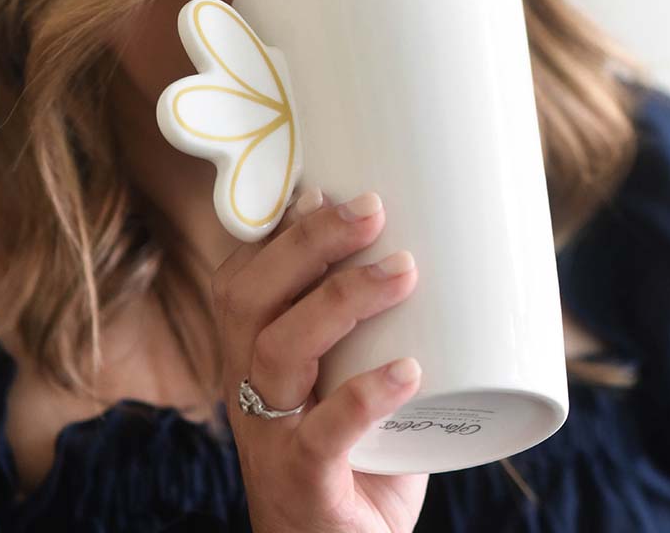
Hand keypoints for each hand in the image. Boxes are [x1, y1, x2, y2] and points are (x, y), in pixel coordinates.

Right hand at [213, 187, 426, 532]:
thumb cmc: (352, 457)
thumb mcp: (348, 378)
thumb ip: (370, 326)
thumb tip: (428, 249)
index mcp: (253, 353)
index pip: (242, 274)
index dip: (277, 227)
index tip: (329, 185)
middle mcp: (248, 385)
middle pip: (249, 296)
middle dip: (308, 243)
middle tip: (373, 208)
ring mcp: (269, 435)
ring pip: (278, 351)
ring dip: (340, 301)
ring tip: (403, 271)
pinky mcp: (301, 484)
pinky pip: (322, 436)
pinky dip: (364, 396)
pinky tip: (410, 370)